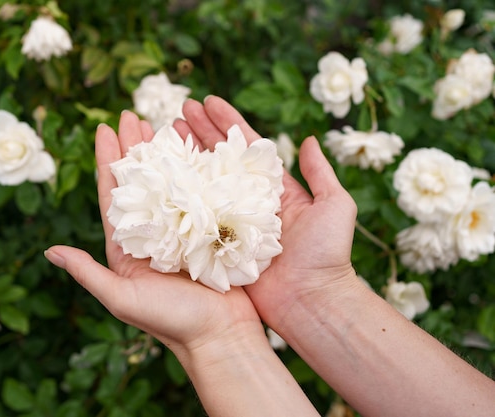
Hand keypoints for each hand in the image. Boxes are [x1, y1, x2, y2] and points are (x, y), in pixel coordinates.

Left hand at [45, 110, 262, 356]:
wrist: (221, 336)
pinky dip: (197, 168)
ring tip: (161, 124)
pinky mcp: (210, 229)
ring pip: (170, 181)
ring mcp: (183, 229)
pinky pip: (200, 191)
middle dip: (135, 148)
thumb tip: (50, 252)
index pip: (112, 194)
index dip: (107, 161)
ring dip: (165, 152)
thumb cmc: (172, 321)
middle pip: (140, 181)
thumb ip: (88, 272)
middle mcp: (153, 233)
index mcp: (128, 246)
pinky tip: (196, 147)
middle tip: (132, 115)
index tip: (104, 129)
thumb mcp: (122, 298)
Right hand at [174, 96, 359, 332]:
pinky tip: (162, 179)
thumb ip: (320, 173)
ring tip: (163, 136)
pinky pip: (195, 217)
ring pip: (202, 183)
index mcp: (272, 189)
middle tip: (177, 111)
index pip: (245, 147)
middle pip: (218, 160)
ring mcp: (229, 222)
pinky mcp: (216, 243)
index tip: (207, 100)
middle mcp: (247, 201)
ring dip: (184, 158)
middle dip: (198, 133)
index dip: (226, 122)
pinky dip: (178, 198)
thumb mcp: (334, 205)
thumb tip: (309, 139)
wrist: (311, 300)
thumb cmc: (327, 253)